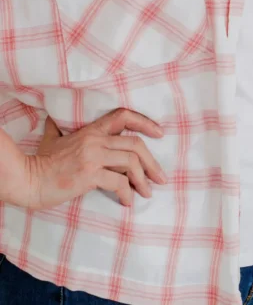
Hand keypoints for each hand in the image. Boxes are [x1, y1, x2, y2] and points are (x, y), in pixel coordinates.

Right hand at [18, 109, 165, 209]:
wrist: (27, 180)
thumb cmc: (41, 162)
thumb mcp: (53, 138)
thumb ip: (59, 126)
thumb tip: (54, 116)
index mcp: (92, 131)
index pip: (124, 116)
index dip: (145, 122)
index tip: (160, 133)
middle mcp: (95, 140)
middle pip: (136, 144)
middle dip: (152, 163)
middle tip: (160, 178)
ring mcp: (93, 157)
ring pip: (131, 162)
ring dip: (143, 180)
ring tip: (147, 193)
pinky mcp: (89, 175)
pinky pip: (118, 182)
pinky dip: (127, 193)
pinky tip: (128, 202)